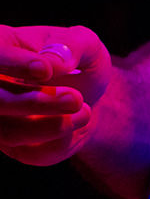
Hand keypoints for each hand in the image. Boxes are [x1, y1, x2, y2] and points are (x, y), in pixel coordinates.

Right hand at [0, 25, 111, 165]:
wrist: (91, 94)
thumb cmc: (80, 61)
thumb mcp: (87, 45)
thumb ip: (74, 45)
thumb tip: (53, 62)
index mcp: (0, 47)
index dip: (12, 64)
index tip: (45, 69)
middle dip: (34, 103)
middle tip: (75, 98)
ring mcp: (1, 120)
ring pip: (10, 134)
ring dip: (53, 126)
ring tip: (85, 109)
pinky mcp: (18, 147)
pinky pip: (34, 153)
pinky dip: (62, 141)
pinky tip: (80, 120)